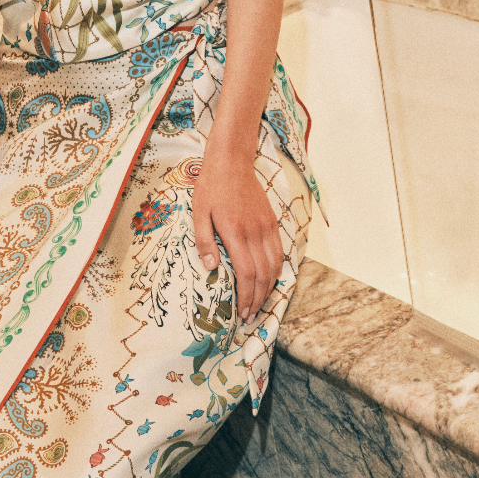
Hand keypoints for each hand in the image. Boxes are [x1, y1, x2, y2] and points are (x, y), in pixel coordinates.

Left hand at [191, 152, 282, 323]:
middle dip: (258, 299)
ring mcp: (267, 226)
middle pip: (264, 274)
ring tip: (260, 303)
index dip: (247, 296)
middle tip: (251, 316)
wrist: (232, 162)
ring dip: (269, 288)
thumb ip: (204, 241)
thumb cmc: (210, 187)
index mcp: (235, 232)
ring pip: (275, 265)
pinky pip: (280, 252)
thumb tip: (211, 269)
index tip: (243, 312)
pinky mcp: (273, 221)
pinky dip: (277, 270)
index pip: (247, 273)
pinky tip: (269, 280)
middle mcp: (255, 232)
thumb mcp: (198, 213)